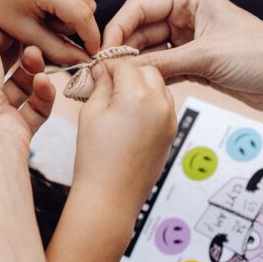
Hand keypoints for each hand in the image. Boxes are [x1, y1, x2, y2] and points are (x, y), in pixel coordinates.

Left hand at [0, 0, 98, 65]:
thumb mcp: (25, 32)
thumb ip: (58, 49)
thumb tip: (85, 60)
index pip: (83, 16)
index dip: (90, 38)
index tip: (91, 54)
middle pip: (88, 5)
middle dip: (74, 22)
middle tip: (46, 25)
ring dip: (73, 7)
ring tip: (44, 9)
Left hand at [0, 22, 55, 162]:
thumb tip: (0, 29)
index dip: (0, 36)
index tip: (18, 27)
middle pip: (5, 64)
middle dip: (21, 51)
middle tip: (33, 43)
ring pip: (23, 83)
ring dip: (34, 68)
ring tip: (37, 59)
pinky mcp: (18, 128)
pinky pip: (38, 106)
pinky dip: (44, 93)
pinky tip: (44, 83)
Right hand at [72, 61, 176, 207]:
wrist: (111, 197)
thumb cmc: (96, 159)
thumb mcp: (91, 113)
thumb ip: (100, 86)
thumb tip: (104, 72)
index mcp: (138, 96)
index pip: (126, 64)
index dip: (110, 65)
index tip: (99, 71)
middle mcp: (160, 105)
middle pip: (148, 71)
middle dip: (129, 72)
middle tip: (109, 83)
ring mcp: (169, 120)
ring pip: (160, 87)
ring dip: (142, 86)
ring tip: (120, 100)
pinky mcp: (171, 133)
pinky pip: (164, 106)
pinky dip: (151, 103)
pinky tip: (131, 115)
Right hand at [102, 0, 262, 115]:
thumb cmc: (260, 55)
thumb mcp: (207, 56)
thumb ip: (163, 62)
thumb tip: (125, 69)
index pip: (141, 7)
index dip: (118, 27)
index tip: (105, 50)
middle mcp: (187, 16)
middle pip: (141, 30)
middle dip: (124, 50)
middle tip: (105, 72)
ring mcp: (190, 41)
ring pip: (151, 51)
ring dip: (136, 66)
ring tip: (117, 83)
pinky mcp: (196, 65)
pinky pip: (164, 68)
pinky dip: (152, 77)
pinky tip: (140, 88)